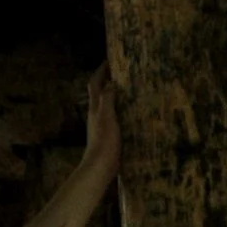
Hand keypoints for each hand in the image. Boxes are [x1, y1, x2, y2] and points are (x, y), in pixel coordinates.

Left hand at [81, 64, 119, 185]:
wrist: (101, 167)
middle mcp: (96, 114)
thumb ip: (108, 100)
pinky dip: (120, 109)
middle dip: (107, 80)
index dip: (100, 71)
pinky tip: (131, 113)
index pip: (94, 84)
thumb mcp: (107, 117)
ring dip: (114, 94)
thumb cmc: (104, 141)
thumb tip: (111, 83)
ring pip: (106, 104)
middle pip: (99, 92)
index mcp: (95, 108)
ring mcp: (101, 125)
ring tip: (129, 89)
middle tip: (122, 72)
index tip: (109, 59)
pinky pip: (114, 116)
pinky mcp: (108, 135)